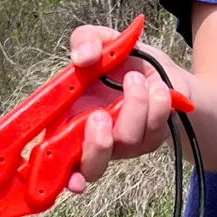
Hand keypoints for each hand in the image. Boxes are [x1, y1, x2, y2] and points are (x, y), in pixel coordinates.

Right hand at [65, 25, 177, 193]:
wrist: (164, 72)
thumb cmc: (125, 61)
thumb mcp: (104, 41)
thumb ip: (87, 40)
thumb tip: (82, 57)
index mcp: (68, 119)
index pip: (53, 156)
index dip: (54, 172)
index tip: (65, 175)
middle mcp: (92, 140)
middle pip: (90, 167)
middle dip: (96, 146)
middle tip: (100, 116)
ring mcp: (122, 146)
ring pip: (125, 142)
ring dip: (133, 107)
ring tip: (137, 79)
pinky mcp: (149, 143)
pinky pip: (152, 132)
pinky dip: (157, 107)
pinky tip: (158, 89)